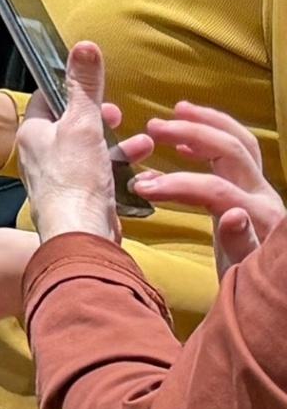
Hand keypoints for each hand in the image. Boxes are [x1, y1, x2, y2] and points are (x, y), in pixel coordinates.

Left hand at [16, 42, 125, 242]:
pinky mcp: (78, 195)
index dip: (69, 88)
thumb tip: (84, 48)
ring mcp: (59, 176)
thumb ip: (85, 86)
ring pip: (89, 150)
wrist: (81, 232)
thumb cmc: (74, 180)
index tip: (89, 83)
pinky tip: (139, 165)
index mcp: (32, 133)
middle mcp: (40, 154)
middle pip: (70, 125)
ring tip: (141, 140)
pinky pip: (98, 173)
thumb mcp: (84, 123)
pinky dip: (119, 166)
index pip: (46, 99)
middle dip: (98, 117)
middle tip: (114, 113)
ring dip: (116, 142)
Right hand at [127, 102, 283, 276]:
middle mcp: (265, 197)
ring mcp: (261, 191)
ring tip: (175, 112)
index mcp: (261, 217)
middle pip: (232, 150)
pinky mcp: (251, 192)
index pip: (215, 188)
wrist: (270, 296)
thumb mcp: (242, 276)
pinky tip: (182, 145)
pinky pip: (236, 154)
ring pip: (240, 143)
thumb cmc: (251, 292)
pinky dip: (211, 140)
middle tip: (154, 127)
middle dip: (193, 134)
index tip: (140, 185)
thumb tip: (231, 214)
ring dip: (207, 124)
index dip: (177, 183)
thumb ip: (240, 244)